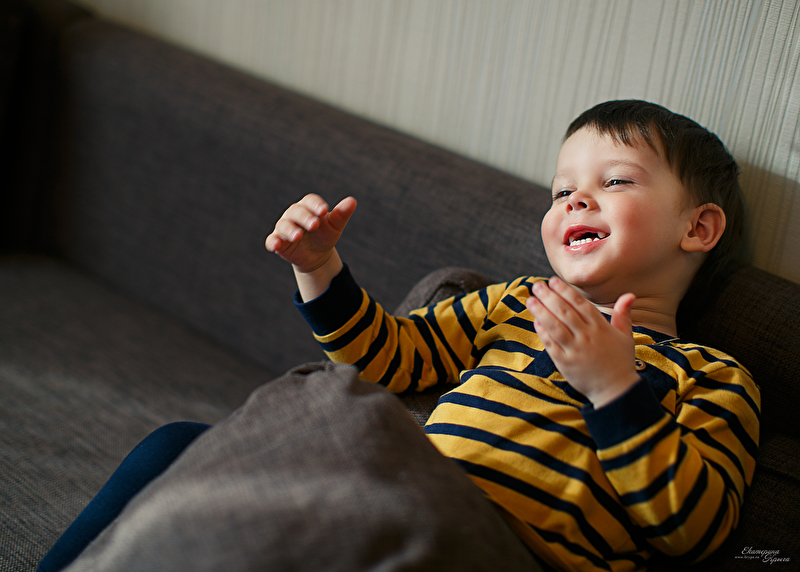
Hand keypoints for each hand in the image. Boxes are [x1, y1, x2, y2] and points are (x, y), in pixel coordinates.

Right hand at [266, 194, 356, 273]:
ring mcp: (284, 227)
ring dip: (290, 229)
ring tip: (298, 236)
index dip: (316, 205)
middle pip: (296, 211)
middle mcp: (293, 214)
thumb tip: (352, 201)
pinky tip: (276, 245)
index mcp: (308, 206)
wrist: (317, 255)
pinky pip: (272, 240)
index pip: (309, 201)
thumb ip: (342, 214)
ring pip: (283, 225)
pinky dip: (273, 242)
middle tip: (315, 225)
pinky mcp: (277, 241)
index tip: (324, 211)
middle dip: (305, 217)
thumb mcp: (335, 226)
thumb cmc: (325, 235)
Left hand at [526, 277, 639, 407]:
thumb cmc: (620, 361)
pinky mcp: (565, 363)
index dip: (566, 291)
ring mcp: (575, 350)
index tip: (553, 280)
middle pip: (565, 312)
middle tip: (537, 286)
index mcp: (601, 328)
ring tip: (531, 300)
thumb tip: (629, 294)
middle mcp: (587, 337)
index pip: (580, 304)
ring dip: (541, 312)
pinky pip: (551, 344)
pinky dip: (542, 332)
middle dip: (549, 297)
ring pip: (555, 326)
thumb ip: (623, 314)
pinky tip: (536, 322)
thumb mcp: (625, 336)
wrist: (615, 390)